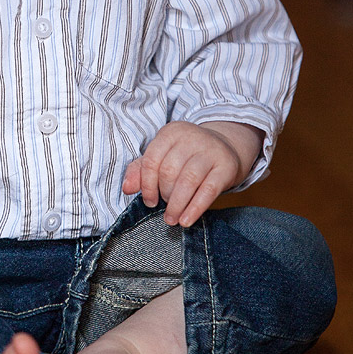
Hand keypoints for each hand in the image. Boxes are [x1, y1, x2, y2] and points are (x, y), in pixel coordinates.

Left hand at [122, 121, 260, 226]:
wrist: (225, 148)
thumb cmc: (187, 156)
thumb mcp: (163, 156)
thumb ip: (141, 170)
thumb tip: (126, 188)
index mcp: (171, 133)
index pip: (151, 160)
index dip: (147, 185)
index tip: (149, 201)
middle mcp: (191, 137)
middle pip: (169, 171)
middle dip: (164, 194)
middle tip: (166, 207)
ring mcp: (210, 150)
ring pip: (188, 180)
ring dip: (177, 205)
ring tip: (172, 218)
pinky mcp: (226, 166)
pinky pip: (208, 190)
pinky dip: (195, 208)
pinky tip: (186, 220)